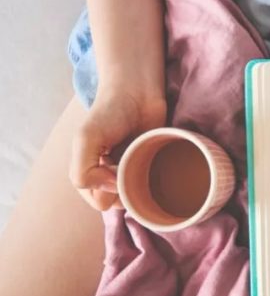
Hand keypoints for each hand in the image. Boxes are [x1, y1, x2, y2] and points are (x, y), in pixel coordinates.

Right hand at [70, 87, 165, 210]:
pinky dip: (159, 180)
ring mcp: (134, 171)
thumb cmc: (109, 113)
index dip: (109, 190)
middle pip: (122, 204)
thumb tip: (110, 193)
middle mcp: (112, 177)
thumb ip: (83, 172)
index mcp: (90, 174)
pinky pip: (158, 185)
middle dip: (128, 190)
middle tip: (132, 164)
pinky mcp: (154, 165)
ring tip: (145, 161)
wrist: (138, 91)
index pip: (100, 202)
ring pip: (140, 197)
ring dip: (144, 185)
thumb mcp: (85, 140)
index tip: (114, 167)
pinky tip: (158, 164)